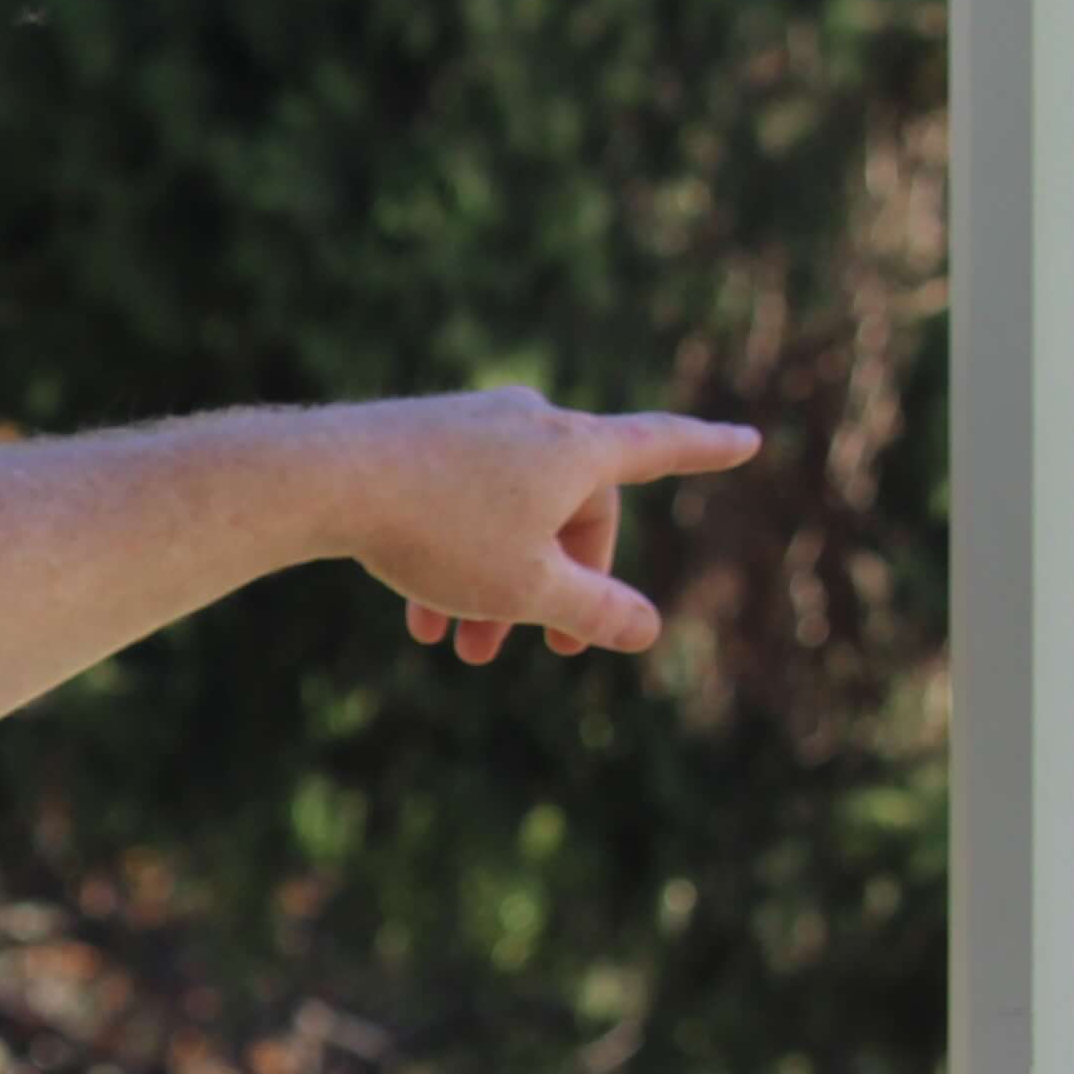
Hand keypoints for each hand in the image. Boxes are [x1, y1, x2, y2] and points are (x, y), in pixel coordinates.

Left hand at [348, 392, 761, 664]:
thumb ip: (594, 612)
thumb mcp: (527, 589)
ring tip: (462, 651)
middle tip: (541, 650)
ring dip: (497, 586)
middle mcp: (531, 421)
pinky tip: (419, 618)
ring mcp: (472, 424)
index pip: (662, 446)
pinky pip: (459, 505)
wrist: (325, 478)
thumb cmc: (438, 531)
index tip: (748, 441)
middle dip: (559, 585)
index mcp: (575, 448)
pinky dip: (454, 558)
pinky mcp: (421, 437)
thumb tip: (648, 630)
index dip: (708, 452)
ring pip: (508, 517)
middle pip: (573, 511)